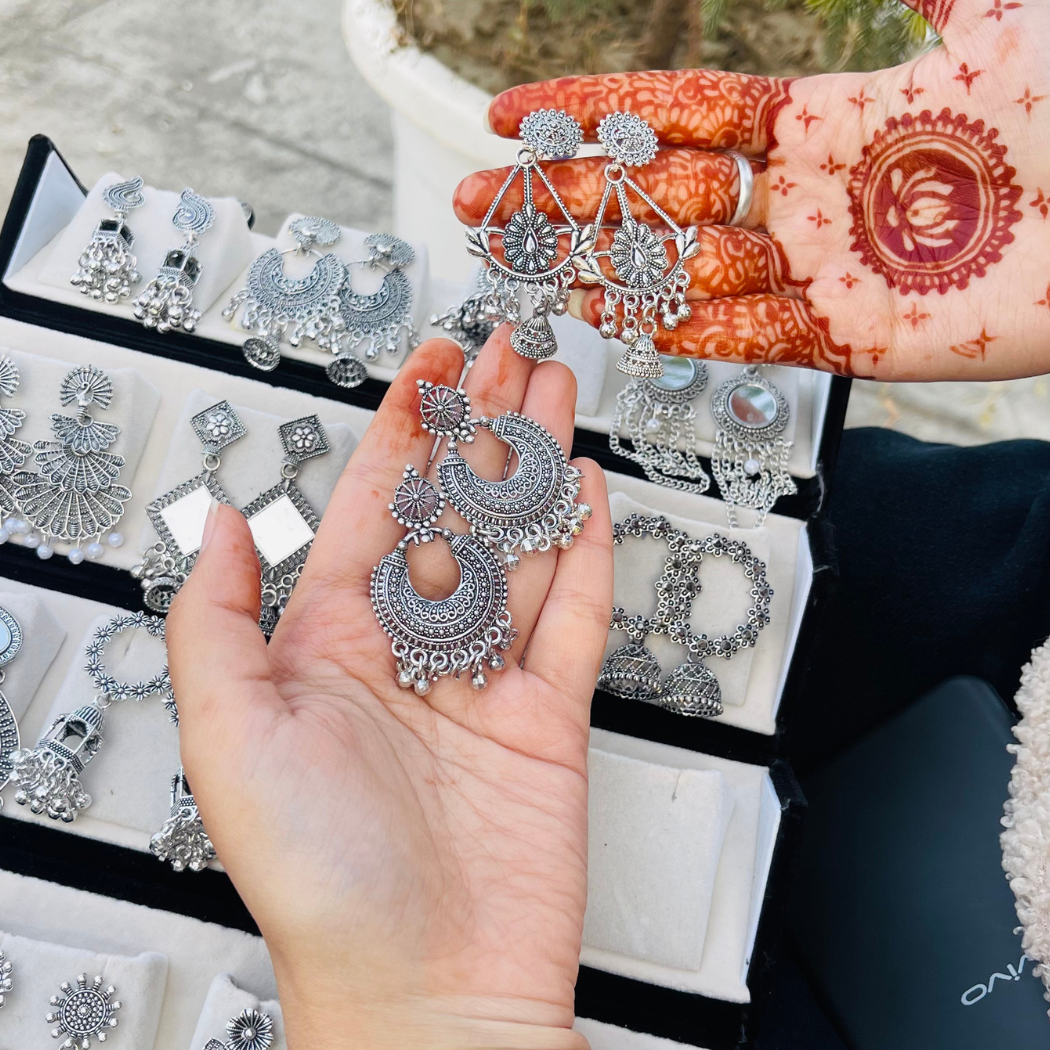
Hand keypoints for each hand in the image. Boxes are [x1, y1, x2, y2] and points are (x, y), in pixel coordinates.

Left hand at [167, 332, 611, 1049]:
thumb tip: (219, 524)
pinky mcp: (550, 714)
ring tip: (555, 391)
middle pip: (458, 504)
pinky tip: (586, 491)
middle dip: (484, 420)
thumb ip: (216, 619)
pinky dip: (587, 547)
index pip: (377, 503)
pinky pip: (575, 612)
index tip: (428, 364)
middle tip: (509, 350)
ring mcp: (487, 676)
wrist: (424, 986)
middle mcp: (413, 648)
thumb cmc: (320, 881)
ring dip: (537, 462)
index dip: (405, 425)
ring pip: (520, 540)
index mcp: (334, 641)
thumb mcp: (230, 736)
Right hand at [454, 0, 1049, 380]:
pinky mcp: (852, 338)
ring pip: (683, 271)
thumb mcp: (992, 11)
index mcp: (823, 117)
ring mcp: (823, 270)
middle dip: (561, 198)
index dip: (589, 110)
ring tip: (518, 268)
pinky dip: (683, 330)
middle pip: (658, 197)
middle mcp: (806, 196)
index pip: (677, 112)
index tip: (509, 113)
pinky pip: (747, 338)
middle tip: (477, 202)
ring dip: (598, 268)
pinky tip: (618, 320)